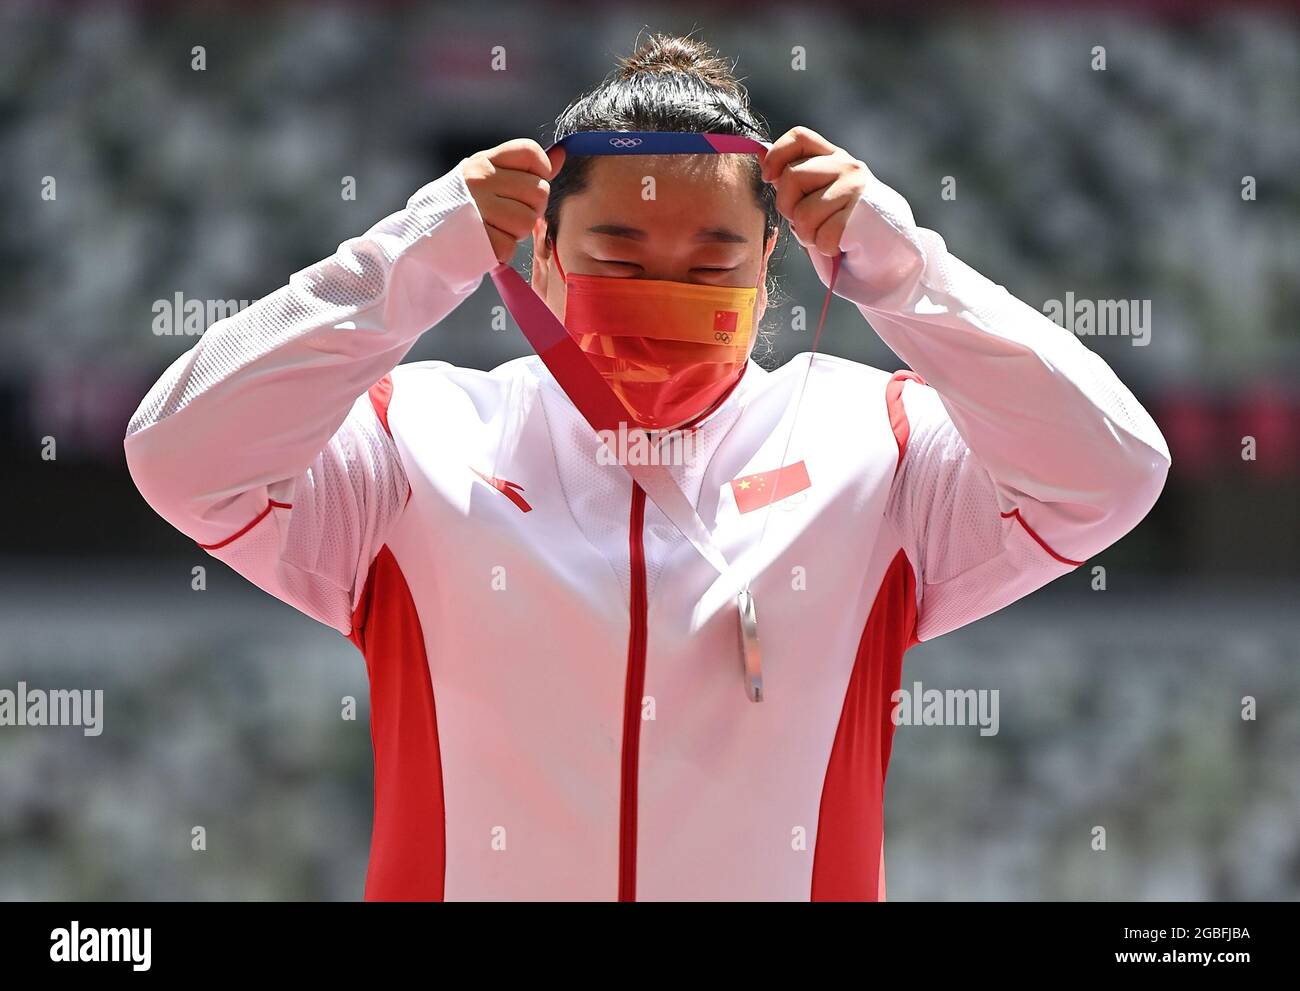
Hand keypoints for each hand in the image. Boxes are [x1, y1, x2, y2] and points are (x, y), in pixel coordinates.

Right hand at [463, 139, 565, 263]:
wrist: (424, 237)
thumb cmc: (462, 207)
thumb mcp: (489, 178)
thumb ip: (525, 169)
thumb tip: (560, 155)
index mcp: (484, 162)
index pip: (530, 152)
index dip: (540, 170)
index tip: (526, 185)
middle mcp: (480, 180)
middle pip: (539, 190)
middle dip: (530, 208)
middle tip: (509, 214)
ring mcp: (478, 208)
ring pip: (528, 220)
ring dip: (517, 231)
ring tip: (496, 228)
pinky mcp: (477, 238)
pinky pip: (510, 246)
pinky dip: (502, 250)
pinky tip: (487, 243)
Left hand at [761, 126, 870, 257]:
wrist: (890, 249)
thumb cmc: (846, 225)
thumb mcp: (820, 195)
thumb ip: (797, 180)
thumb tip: (763, 159)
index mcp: (833, 158)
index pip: (800, 137)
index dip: (776, 155)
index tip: (768, 177)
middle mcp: (847, 167)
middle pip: (792, 177)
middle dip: (787, 207)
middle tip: (802, 222)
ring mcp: (856, 189)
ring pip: (804, 214)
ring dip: (807, 235)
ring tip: (824, 236)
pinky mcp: (862, 216)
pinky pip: (823, 236)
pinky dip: (825, 248)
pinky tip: (839, 246)